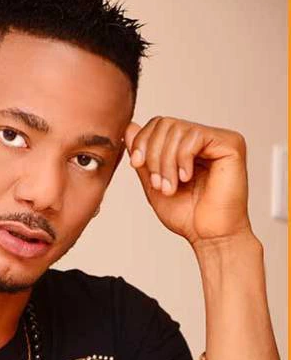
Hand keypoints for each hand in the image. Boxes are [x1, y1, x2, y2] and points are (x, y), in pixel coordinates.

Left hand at [123, 116, 251, 246]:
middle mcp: (204, 138)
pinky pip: (195, 136)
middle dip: (153, 154)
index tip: (136, 164)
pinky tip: (186, 178)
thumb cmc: (186, 215)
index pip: (158, 124)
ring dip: (166, 162)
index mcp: (186, 146)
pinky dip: (182, 159)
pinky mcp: (231, 144)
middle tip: (157, 183)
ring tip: (170, 187)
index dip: (141, 141)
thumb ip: (142, 156)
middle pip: (164, 123)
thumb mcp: (152, 182)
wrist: (209, 235)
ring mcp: (219, 139)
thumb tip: (129, 126)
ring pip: (177, 129)